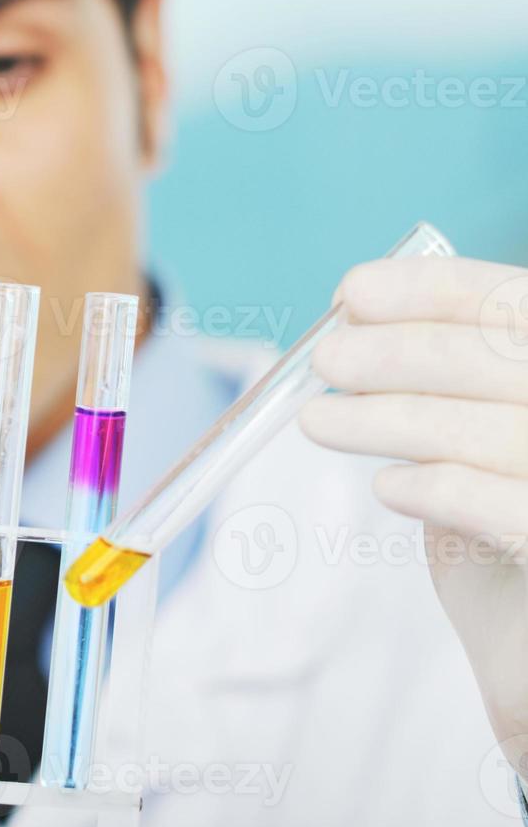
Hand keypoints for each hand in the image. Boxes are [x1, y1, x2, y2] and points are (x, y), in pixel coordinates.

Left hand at [300, 256, 527, 790]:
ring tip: (319, 421)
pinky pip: (508, 509)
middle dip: (400, 352)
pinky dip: (439, 487)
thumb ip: (440, 384)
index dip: (432, 289)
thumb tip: (354, 324)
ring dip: (392, 418)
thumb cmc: (498, 536)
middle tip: (325, 360)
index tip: (351, 292)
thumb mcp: (469, 442)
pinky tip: (389, 486)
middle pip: (504, 358)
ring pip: (497, 431)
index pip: (515, 302)